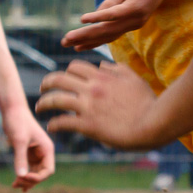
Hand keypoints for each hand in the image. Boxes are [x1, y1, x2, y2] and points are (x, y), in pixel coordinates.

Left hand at [0, 103, 54, 191]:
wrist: (12, 110)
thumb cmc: (18, 122)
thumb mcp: (19, 140)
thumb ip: (20, 158)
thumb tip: (21, 176)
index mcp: (47, 149)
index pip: (48, 170)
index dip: (38, 178)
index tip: (24, 177)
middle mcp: (44, 152)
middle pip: (41, 173)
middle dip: (30, 180)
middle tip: (16, 184)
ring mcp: (36, 153)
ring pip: (34, 172)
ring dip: (25, 180)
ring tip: (14, 186)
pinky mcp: (27, 152)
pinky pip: (28, 167)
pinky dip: (22, 175)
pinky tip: (16, 182)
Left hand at [36, 59, 164, 149]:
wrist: (153, 122)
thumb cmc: (147, 103)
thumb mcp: (134, 79)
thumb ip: (118, 69)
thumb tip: (103, 66)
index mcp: (102, 76)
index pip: (75, 67)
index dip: (66, 72)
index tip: (63, 79)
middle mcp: (92, 88)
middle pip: (59, 79)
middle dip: (47, 83)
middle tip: (42, 89)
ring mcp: (88, 106)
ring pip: (56, 99)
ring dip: (44, 103)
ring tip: (39, 108)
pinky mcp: (88, 125)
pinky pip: (63, 121)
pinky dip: (54, 123)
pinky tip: (51, 127)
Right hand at [62, 0, 173, 51]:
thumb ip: (111, 3)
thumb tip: (95, 14)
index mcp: (131, 19)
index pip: (109, 34)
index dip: (91, 40)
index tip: (75, 46)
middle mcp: (134, 22)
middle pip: (105, 35)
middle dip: (84, 40)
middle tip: (65, 44)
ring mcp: (137, 16)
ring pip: (107, 28)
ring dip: (86, 33)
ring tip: (69, 36)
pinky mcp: (137, 6)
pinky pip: (114, 14)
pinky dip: (98, 17)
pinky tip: (83, 19)